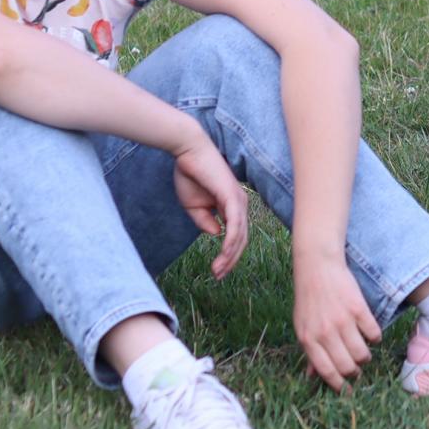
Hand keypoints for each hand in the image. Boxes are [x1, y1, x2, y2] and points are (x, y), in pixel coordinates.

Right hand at [170, 134, 249, 280]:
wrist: (187, 152)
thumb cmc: (190, 174)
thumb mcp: (194, 206)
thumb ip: (205, 221)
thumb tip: (216, 234)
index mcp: (232, 206)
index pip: (236, 236)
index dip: (228, 255)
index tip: (216, 271)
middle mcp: (240, 204)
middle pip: (241, 240)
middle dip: (230, 261)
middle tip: (217, 276)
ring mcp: (239, 201)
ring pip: (240, 236)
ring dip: (229, 256)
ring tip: (217, 270)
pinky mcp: (233, 197)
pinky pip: (236, 225)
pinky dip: (231, 242)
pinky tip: (224, 254)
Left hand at [292, 253, 382, 392]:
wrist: (318, 267)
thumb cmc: (308, 299)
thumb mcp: (302, 326)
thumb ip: (309, 351)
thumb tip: (311, 377)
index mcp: (308, 339)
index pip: (326, 371)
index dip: (337, 384)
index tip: (346, 391)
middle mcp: (325, 332)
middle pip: (347, 365)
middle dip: (354, 373)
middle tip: (357, 370)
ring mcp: (342, 320)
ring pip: (362, 353)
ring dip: (365, 357)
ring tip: (364, 353)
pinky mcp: (358, 308)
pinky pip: (373, 333)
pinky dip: (375, 337)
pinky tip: (371, 334)